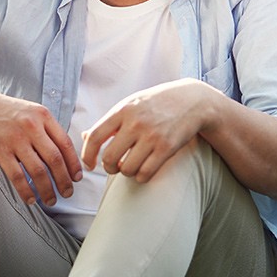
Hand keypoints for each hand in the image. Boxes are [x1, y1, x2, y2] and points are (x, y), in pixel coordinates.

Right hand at [0, 92, 81, 205]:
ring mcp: (15, 139)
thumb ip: (46, 128)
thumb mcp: (30, 111)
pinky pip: (17, 175)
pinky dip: (25, 190)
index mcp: (43, 116)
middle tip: (68, 192)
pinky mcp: (0, 150)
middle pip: (55, 159)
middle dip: (64, 180)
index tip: (77, 176)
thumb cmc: (3, 110)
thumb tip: (62, 153)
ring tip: (51, 199)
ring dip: (47, 189)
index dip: (73, 163)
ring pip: (38, 170)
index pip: (65, 143)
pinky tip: (30, 198)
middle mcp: (32, 126)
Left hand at [81, 78, 218, 182]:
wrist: (193, 100)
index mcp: (123, 110)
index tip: (89, 164)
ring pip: (127, 169)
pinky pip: (145, 173)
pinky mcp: (167, 148)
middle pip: (109, 157)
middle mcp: (135, 123)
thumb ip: (109, 121)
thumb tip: (84, 136)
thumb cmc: (158, 103)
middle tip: (114, 166)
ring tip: (131, 166)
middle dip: (108, 167)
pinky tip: (144, 169)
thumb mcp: (132, 104)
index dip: (87, 155)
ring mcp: (152, 136)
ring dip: (126, 172)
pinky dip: (141, 176)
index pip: (94, 137)